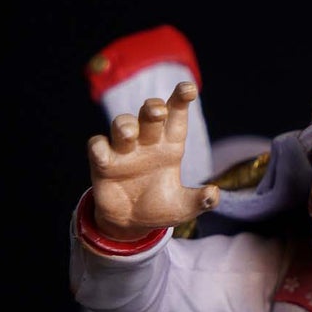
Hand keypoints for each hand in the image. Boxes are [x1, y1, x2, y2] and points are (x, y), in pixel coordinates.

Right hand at [87, 81, 218, 239]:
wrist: (132, 223)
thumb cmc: (160, 206)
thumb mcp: (183, 207)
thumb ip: (199, 200)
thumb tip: (214, 194)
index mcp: (169, 146)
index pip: (176, 117)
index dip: (180, 100)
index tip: (188, 88)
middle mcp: (147, 142)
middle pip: (149, 114)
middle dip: (152, 108)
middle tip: (158, 110)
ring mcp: (124, 150)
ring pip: (122, 124)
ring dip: (125, 124)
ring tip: (130, 132)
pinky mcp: (102, 163)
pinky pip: (97, 146)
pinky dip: (99, 147)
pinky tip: (104, 154)